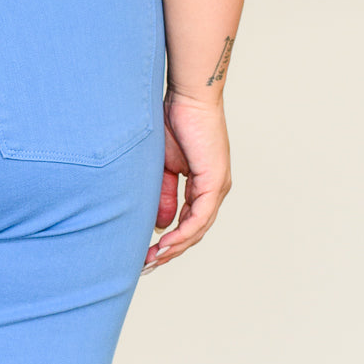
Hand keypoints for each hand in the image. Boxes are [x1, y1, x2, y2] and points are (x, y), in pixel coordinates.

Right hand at [142, 90, 232, 273]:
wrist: (188, 98)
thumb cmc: (175, 123)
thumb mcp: (162, 169)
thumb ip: (163, 197)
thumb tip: (161, 226)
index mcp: (203, 186)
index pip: (188, 223)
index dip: (169, 242)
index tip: (147, 254)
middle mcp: (214, 190)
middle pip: (194, 232)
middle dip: (170, 252)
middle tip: (147, 266)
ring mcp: (217, 186)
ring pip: (198, 229)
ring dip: (175, 247)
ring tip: (153, 260)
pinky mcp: (215, 181)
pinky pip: (200, 216)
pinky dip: (183, 232)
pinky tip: (166, 243)